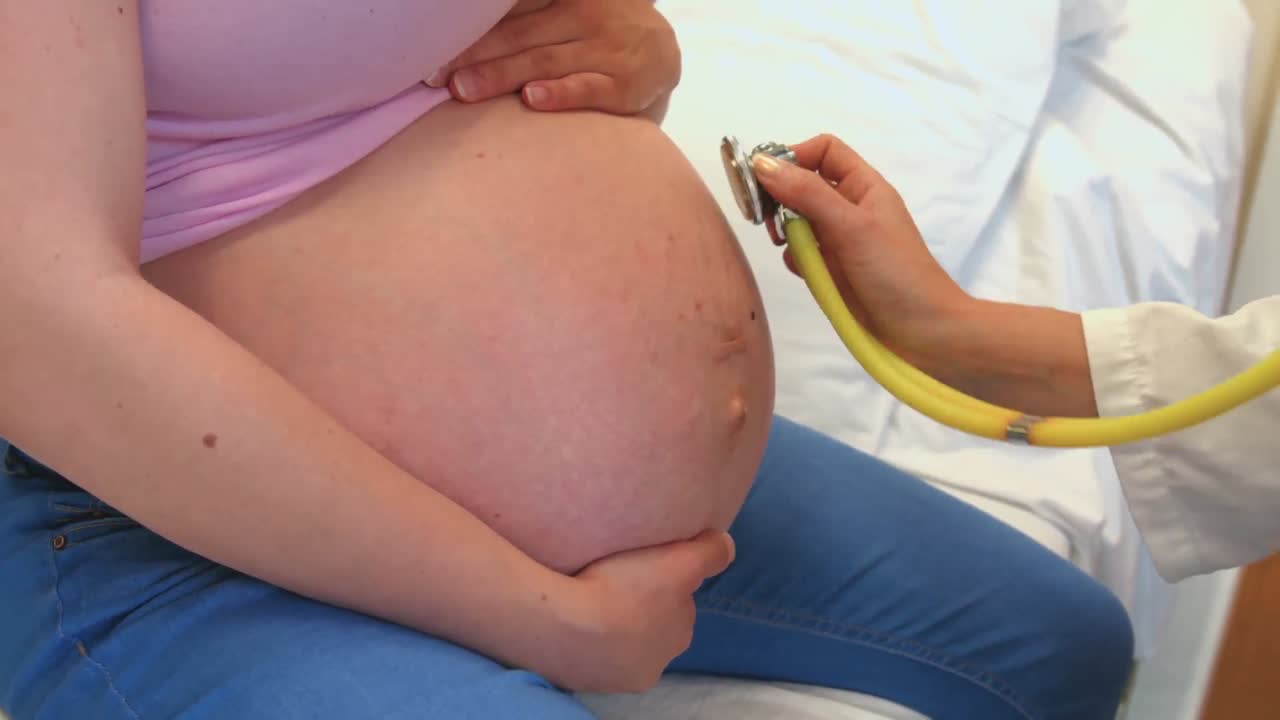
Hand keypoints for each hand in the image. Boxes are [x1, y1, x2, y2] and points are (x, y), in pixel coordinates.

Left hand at [425, 0, 680, 117]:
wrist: (663, 51)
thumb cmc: (594, 33)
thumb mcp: (563, 11)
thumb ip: (521, 18)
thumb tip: (455, 35)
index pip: (509, 11)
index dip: (469, 29)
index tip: (429, 48)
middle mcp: (583, 16)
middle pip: (519, 34)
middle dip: (474, 54)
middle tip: (435, 75)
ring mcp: (606, 49)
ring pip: (545, 61)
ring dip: (502, 76)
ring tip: (464, 90)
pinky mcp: (625, 84)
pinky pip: (588, 89)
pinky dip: (560, 94)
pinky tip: (532, 99)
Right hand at [543, 530, 734, 692]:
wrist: (564, 626)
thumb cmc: (626, 589)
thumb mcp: (680, 561)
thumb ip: (711, 552)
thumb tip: (726, 545)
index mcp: (677, 637)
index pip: (676, 605)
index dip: (663, 582)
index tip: (642, 565)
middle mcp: (653, 664)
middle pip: (649, 626)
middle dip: (637, 605)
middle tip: (615, 577)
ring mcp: (614, 676)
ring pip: (618, 641)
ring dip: (608, 621)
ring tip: (589, 594)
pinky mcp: (580, 678)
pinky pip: (587, 650)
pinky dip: (583, 635)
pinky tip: (573, 615)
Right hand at [751, 134, 974, 361]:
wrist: (924, 332)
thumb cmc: (895, 271)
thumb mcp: (851, 226)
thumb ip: (807, 193)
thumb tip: (762, 163)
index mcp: (864, 186)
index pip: (823, 152)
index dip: (793, 157)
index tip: (765, 180)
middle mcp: (850, 208)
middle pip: (803, 185)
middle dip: (781, 197)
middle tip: (766, 219)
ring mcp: (840, 241)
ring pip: (798, 221)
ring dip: (786, 231)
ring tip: (787, 247)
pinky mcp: (832, 271)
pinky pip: (802, 254)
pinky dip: (797, 259)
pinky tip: (807, 273)